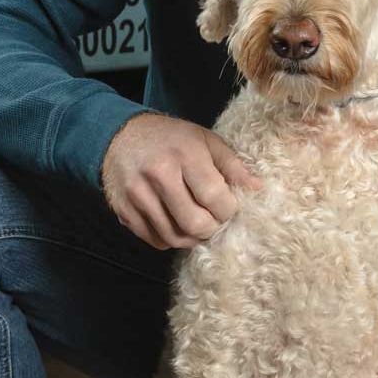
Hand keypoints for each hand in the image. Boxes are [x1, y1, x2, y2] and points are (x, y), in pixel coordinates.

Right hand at [101, 112, 259, 249]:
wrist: (120, 136)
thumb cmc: (171, 138)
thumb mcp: (206, 141)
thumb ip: (233, 166)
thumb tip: (258, 189)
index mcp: (184, 155)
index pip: (214, 197)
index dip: (228, 210)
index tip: (229, 206)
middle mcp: (158, 176)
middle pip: (195, 223)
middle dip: (212, 227)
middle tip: (214, 219)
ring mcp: (138, 196)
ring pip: (175, 237)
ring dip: (193, 237)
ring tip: (199, 223)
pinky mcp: (124, 211)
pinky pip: (155, 241)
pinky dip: (171, 239)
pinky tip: (177, 223)